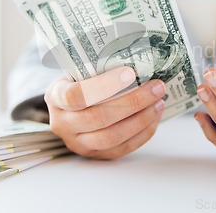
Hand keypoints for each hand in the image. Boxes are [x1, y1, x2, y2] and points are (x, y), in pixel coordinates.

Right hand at [45, 66, 165, 159]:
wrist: (70, 106)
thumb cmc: (79, 83)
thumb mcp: (78, 71)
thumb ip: (98, 68)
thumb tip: (138, 60)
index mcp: (56, 96)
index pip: (76, 95)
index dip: (104, 85)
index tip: (130, 73)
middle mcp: (62, 123)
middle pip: (98, 117)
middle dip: (133, 102)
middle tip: (156, 87)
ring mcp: (77, 143)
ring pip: (111, 137)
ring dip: (141, 119)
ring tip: (159, 102)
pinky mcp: (95, 155)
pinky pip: (121, 148)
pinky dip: (142, 134)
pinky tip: (154, 118)